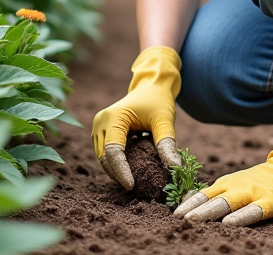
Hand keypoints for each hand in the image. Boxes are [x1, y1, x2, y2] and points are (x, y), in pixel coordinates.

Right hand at [92, 45, 183, 188]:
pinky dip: (116, 163)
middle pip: (104, 157)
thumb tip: (174, 168)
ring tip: (134, 181)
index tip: (132, 186)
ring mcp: (98, 127)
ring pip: (103, 158)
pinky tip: (130, 170)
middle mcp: (100, 122)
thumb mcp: (164, 120)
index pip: (113, 151)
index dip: (121, 171)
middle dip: (118, 174)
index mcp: (113, 117)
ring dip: (116, 170)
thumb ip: (166, 143)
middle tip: (136, 188)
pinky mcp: (102, 132)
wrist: (151, 86)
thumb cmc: (158, 100)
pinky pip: (106, 153)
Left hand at [173, 98, 272, 225]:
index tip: (172, 215)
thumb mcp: (234, 184)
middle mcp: (236, 187)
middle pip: (212, 200)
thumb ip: (216, 194)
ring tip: (195, 221)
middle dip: (194, 210)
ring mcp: (253, 193)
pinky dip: (241, 217)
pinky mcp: (270, 201)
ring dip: (210, 212)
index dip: (187, 204)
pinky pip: (255, 211)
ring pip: (229, 204)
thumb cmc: (257, 182)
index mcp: (225, 184)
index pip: (202, 194)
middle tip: (179, 220)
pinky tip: (230, 224)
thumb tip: (187, 205)